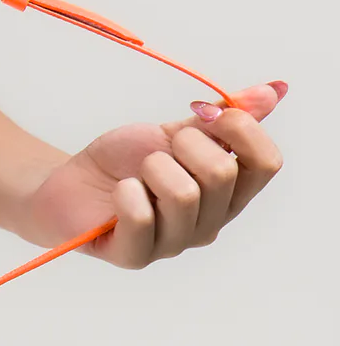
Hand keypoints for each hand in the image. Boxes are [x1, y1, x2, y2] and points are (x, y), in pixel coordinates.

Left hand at [20, 81, 286, 266]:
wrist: (69, 182)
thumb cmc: (124, 162)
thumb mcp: (174, 132)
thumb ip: (222, 118)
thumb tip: (276, 89)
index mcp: (230, 193)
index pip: (266, 163)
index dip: (239, 128)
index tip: (202, 113)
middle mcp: (211, 223)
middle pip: (223, 174)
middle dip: (183, 145)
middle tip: (156, 150)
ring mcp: (175, 244)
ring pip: (184, 195)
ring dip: (152, 168)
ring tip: (137, 174)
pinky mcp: (135, 256)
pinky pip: (143, 218)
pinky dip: (127, 193)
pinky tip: (120, 192)